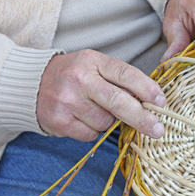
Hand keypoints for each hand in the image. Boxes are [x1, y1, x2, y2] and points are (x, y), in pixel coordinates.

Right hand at [37, 50, 165, 140]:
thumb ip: (119, 79)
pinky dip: (93, 130)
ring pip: (105, 121)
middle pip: (119, 102)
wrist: (33, 83)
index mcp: (93, 61)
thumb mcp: (96, 66)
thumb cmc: (74, 74)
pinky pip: (90, 134)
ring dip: (109, 121)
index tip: (161, 102)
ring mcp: (68, 100)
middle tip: (157, 129)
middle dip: (142, 117)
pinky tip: (82, 117)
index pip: (126, 74)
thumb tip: (148, 101)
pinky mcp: (59, 120)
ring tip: (95, 108)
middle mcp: (80, 79)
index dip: (147, 89)